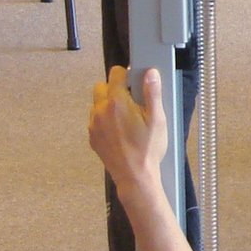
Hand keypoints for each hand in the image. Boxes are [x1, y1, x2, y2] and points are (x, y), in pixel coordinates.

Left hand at [90, 66, 168, 195]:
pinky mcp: (92, 137)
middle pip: (101, 86)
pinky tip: (120, 131)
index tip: (134, 81)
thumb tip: (151, 73)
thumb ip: (152, 93)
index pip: (115, 73)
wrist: (135, 176)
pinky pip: (95, 120)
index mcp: (117, 102)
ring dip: (108, 105)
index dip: (126, 74)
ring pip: (97, 104)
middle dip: (114, 88)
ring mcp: (94, 125)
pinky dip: (104, 120)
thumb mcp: (157, 119)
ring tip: (126, 118)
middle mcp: (101, 111)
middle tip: (130, 100)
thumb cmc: (147, 150)